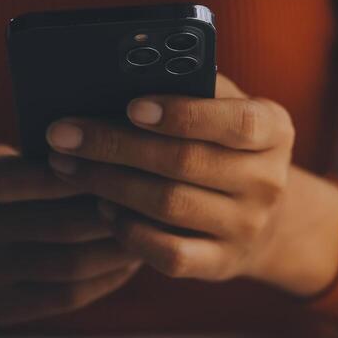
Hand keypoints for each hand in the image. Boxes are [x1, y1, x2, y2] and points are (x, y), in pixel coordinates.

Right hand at [0, 144, 142, 326]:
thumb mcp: (0, 160)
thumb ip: (44, 153)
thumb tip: (122, 139)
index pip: (36, 177)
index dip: (83, 174)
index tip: (128, 165)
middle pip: (62, 226)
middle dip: (115, 214)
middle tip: (158, 203)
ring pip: (71, 266)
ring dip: (120, 249)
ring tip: (153, 232)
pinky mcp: (2, 309)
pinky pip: (69, 296)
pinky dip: (108, 277)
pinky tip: (131, 260)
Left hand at [45, 73, 296, 285]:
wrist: (261, 215)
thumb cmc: (223, 144)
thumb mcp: (224, 107)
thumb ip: (190, 88)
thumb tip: (124, 73)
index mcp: (273, 130)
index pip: (234, 121)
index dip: (182, 114)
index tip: (131, 107)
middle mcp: (267, 180)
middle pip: (185, 162)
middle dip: (116, 146)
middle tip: (64, 135)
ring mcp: (247, 227)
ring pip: (170, 206)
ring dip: (110, 185)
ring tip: (70, 169)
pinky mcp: (222, 264)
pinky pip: (170, 254)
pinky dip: (130, 232)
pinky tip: (103, 210)